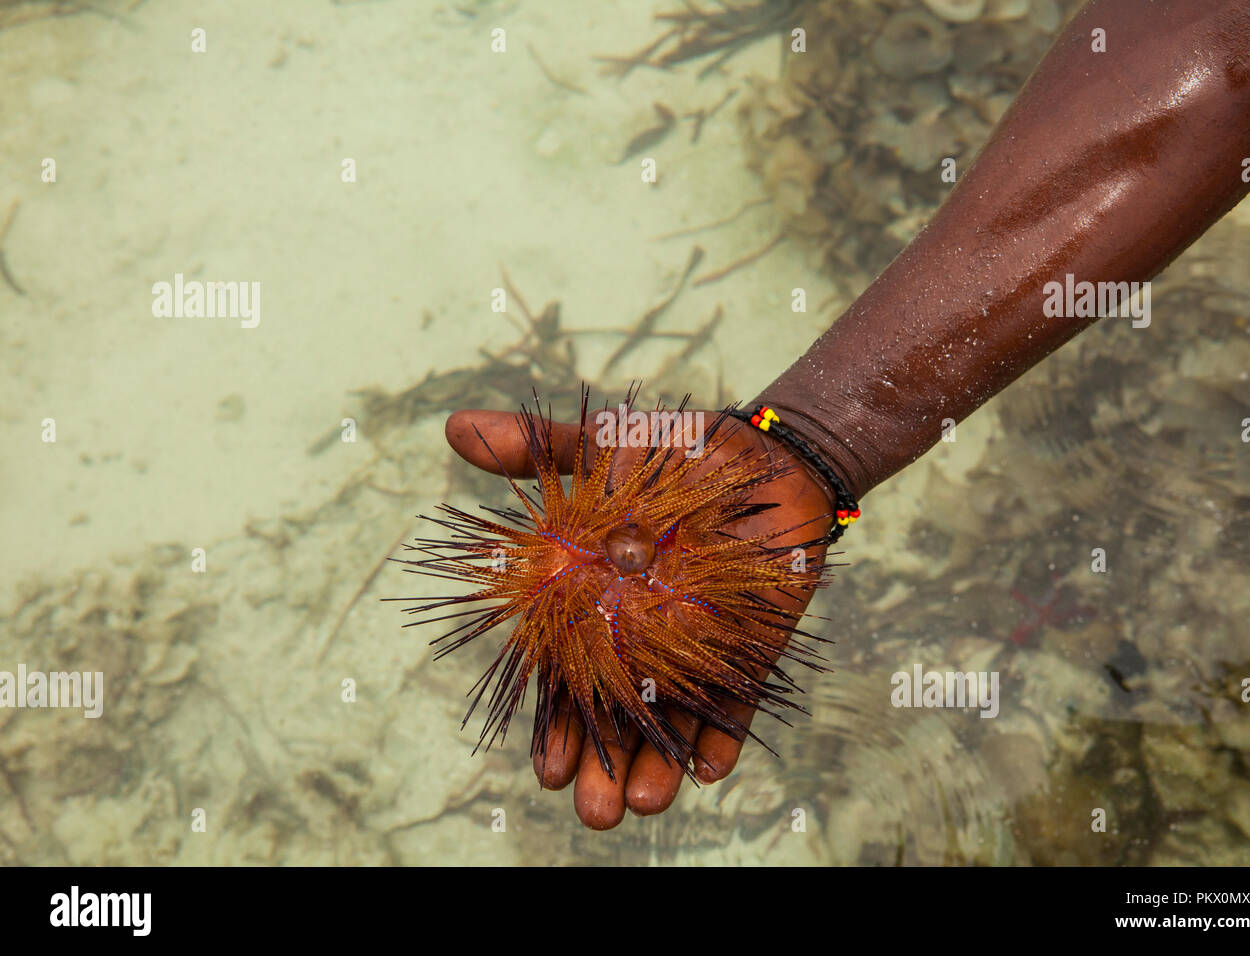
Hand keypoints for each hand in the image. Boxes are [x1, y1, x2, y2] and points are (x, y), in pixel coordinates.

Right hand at [443, 406, 832, 828]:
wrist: (764, 450)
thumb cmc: (676, 451)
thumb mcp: (602, 449)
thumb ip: (535, 453)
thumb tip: (451, 427)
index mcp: (595, 608)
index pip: (568, 682)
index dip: (557, 728)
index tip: (545, 772)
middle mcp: (641, 640)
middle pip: (616, 718)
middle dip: (604, 768)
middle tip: (595, 813)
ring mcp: (697, 649)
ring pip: (671, 723)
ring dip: (658, 768)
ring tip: (646, 806)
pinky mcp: (751, 648)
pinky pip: (736, 702)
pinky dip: (723, 737)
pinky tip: (707, 769)